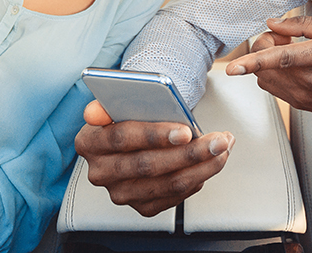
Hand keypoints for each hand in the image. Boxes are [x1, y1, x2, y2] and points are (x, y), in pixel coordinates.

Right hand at [74, 100, 234, 216]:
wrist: (131, 139)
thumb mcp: (115, 104)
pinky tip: (209, 163)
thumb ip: (106, 104)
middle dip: (189, 153)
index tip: (186, 130)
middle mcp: (101, 172)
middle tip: (218, 141)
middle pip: (148, 165)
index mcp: (89, 142)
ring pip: (168, 184)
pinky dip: (197, 179)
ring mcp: (120, 193)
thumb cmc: (126, 117)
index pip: (121, 138)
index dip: (155, 135)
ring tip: (222, 149)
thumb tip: (94, 111)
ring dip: (202, 167)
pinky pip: (174, 196)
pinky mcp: (140, 206)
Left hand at [225, 15, 311, 151]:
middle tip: (283, 37)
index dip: (255, 60)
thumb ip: (304, 24)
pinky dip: (274, 74)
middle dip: (263, 47)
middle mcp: (311, 80)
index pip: (282, 58)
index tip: (233, 67)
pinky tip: (293, 66)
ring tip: (289, 51)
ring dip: (266, 62)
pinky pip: (274, 88)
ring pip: (265, 78)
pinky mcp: (302, 106)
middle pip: (265, 66)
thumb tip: (273, 24)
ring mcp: (305, 97)